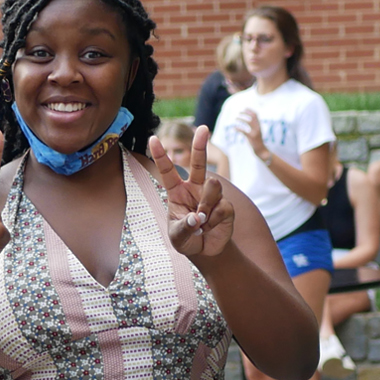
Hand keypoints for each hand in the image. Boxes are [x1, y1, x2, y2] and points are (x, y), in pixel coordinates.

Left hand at [145, 127, 234, 258]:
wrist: (205, 252)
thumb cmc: (186, 240)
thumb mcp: (177, 237)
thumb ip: (184, 228)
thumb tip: (197, 217)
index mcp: (177, 192)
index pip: (168, 171)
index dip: (161, 155)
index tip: (153, 139)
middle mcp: (195, 189)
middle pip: (198, 163)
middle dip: (200, 145)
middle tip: (204, 128)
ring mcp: (212, 195)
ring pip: (213, 185)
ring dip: (206, 205)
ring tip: (202, 222)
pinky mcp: (226, 205)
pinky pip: (222, 206)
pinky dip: (214, 220)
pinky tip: (210, 227)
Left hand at [239, 110, 267, 158]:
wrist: (261, 150)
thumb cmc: (257, 141)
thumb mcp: (257, 132)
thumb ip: (255, 126)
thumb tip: (249, 120)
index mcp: (259, 125)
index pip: (256, 115)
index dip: (250, 110)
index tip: (245, 108)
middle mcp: (258, 127)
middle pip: (252, 117)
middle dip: (245, 113)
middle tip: (239, 112)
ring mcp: (255, 132)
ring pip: (248, 122)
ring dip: (241, 119)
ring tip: (235, 118)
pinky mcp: (251, 137)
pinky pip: (243, 131)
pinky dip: (238, 128)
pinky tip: (234, 128)